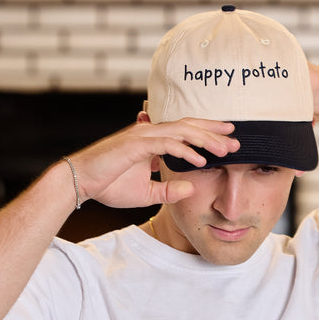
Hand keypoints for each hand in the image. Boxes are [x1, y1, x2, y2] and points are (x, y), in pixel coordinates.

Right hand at [66, 118, 239, 207]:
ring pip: (182, 132)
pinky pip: (167, 144)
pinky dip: (185, 150)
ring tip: (225, 149)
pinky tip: (201, 160)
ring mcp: (143, 137)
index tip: (228, 139)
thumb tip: (190, 188)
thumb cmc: (108, 186)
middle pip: (189, 126)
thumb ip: (168, 191)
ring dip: (205, 139)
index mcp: (152, 141)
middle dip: (214, 132)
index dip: (207, 133)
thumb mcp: (146, 193)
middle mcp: (150, 134)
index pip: (185, 132)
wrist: (80, 183)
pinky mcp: (136, 145)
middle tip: (238, 139)